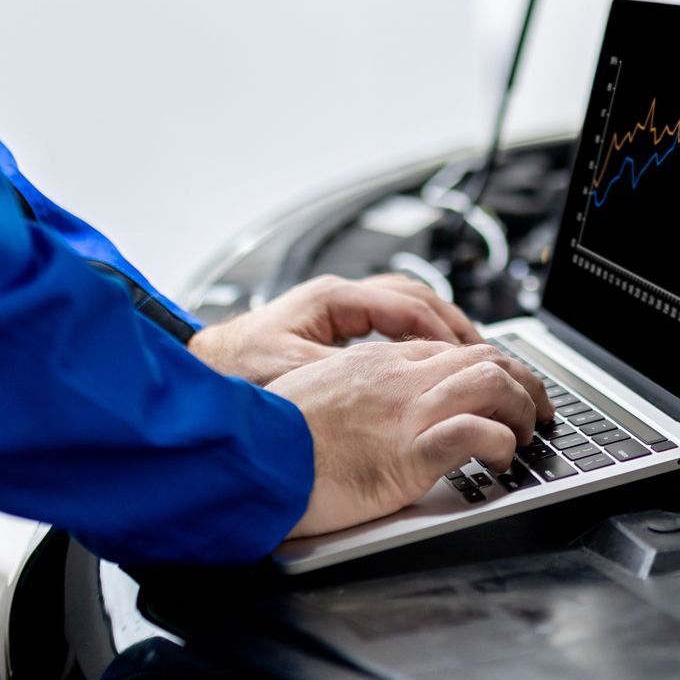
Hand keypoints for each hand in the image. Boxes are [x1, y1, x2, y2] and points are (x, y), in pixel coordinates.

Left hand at [188, 273, 481, 385]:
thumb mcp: (292, 374)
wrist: (196, 373)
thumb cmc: (232, 371)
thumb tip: (385, 382)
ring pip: (403, 306)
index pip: (405, 305)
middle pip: (413, 298)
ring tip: (466, 356)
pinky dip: (414, 337)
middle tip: (483, 354)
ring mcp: (335, 310)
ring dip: (436, 328)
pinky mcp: (331, 328)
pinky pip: (387, 322)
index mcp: (332, 300)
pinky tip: (427, 361)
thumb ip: (341, 374)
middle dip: (451, 324)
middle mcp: (337, 297)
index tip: (470, 356)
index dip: (442, 332)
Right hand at [271, 340, 554, 537]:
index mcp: (377, 362)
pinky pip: (475, 434)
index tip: (504, 388)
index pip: (452, 350)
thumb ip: (353, 392)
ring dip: (522, 408)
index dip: (490, 367)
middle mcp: (399, 378)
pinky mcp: (408, 453)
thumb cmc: (272, 439)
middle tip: (538, 407)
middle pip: (485, 358)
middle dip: (524, 381)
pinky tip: (502, 458)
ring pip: (493, 385)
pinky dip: (500, 444)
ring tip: (526, 433)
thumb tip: (371, 409)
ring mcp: (407, 413)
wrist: (249, 459)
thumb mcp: (316, 395)